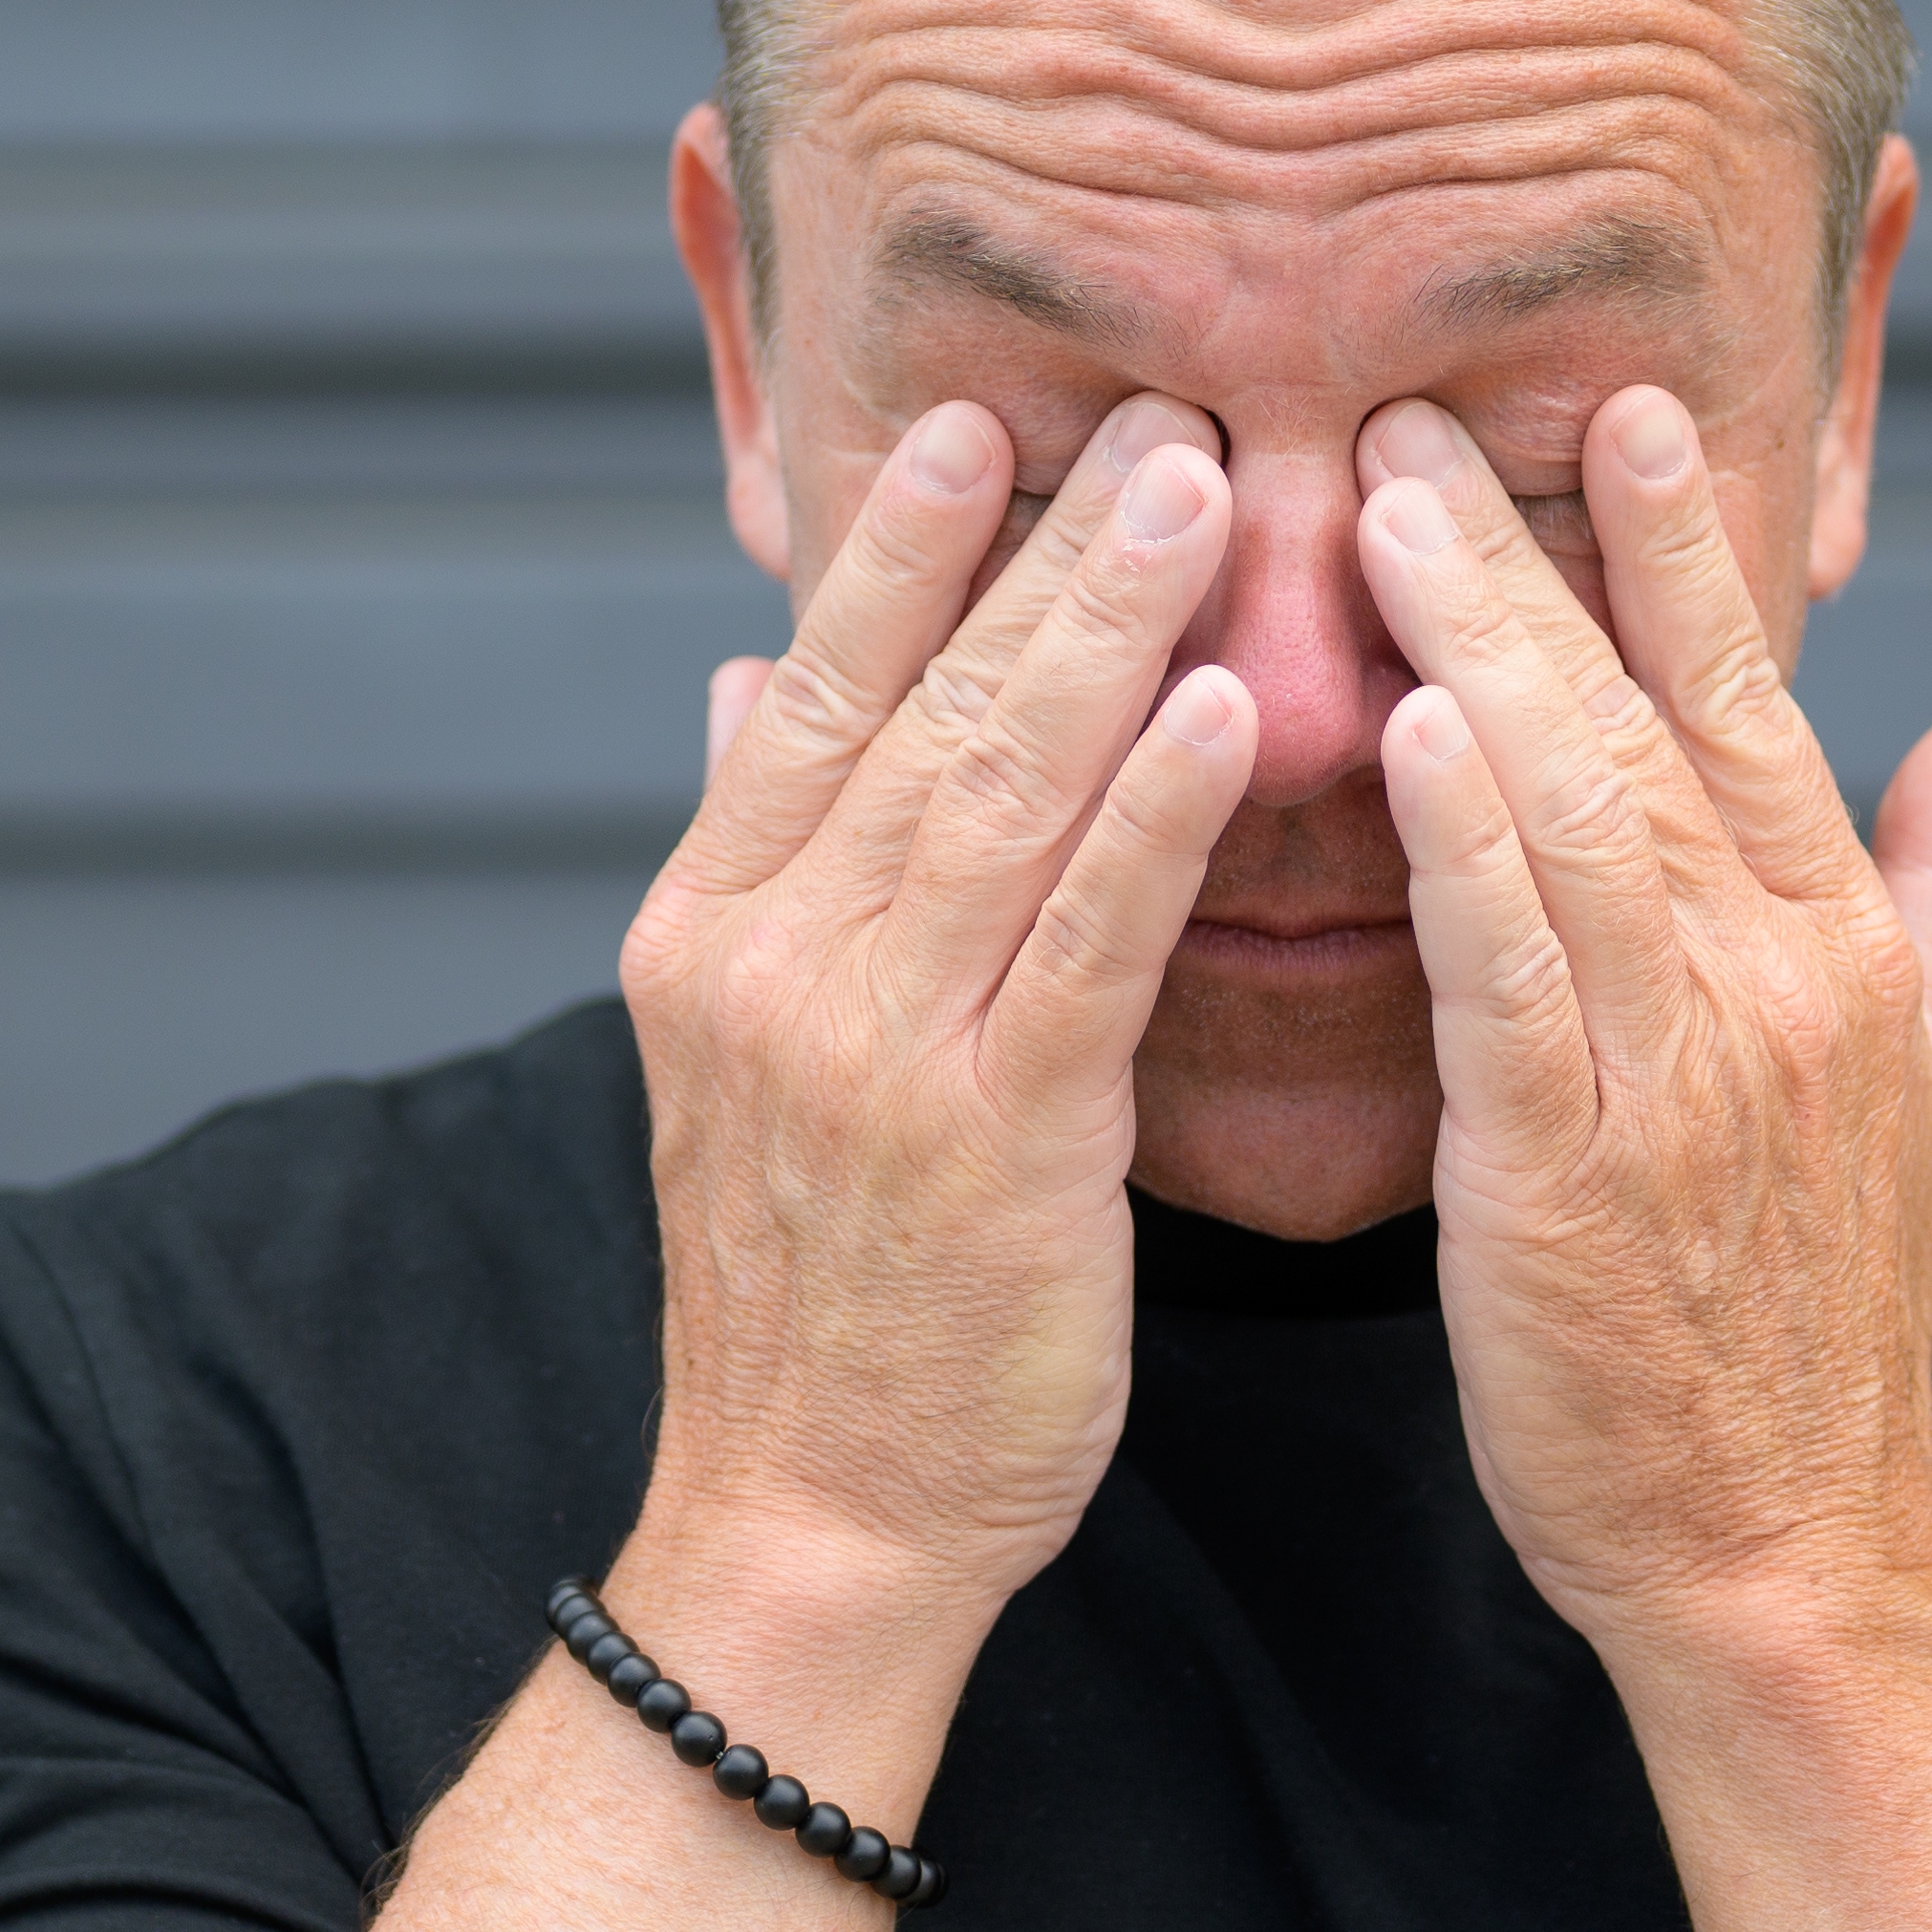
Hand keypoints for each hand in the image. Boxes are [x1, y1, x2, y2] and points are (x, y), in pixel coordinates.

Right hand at [617, 394, 1258, 1608]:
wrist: (811, 1522)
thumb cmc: (818, 1294)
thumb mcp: (731, 1058)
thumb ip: (753, 854)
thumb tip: (737, 674)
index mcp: (707, 930)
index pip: (809, 690)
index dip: (895, 549)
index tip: (976, 419)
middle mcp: (772, 965)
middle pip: (920, 707)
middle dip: (1041, 548)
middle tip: (1153, 410)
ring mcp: (875, 1047)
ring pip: (1002, 789)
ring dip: (1107, 626)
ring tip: (1203, 493)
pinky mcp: (994, 1138)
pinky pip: (1086, 940)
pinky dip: (1152, 814)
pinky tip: (1223, 710)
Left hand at [1352, 389, 1931, 1651]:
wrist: (1783, 1552)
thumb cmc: (1815, 1322)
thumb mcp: (1926, 1084)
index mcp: (1846, 950)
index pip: (1760, 706)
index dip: (1694, 555)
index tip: (1637, 408)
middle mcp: (1777, 986)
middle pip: (1648, 724)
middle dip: (1535, 554)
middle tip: (1424, 412)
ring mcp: (1680, 1076)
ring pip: (1574, 814)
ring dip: (1480, 649)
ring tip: (1387, 509)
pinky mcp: (1567, 1172)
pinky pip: (1510, 975)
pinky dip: (1461, 846)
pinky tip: (1405, 730)